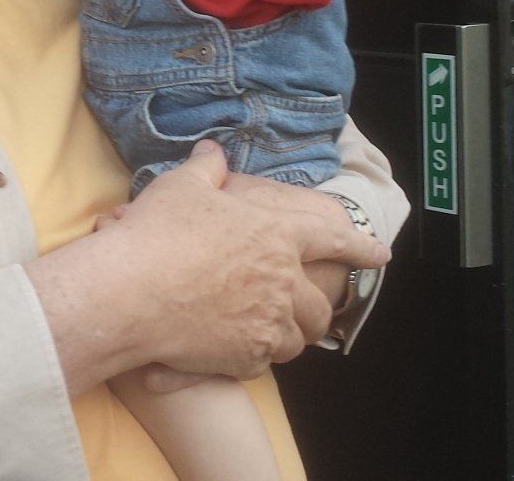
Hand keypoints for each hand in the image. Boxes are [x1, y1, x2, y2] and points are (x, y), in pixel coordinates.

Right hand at [108, 143, 388, 379]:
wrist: (131, 292)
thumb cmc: (159, 233)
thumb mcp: (182, 187)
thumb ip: (206, 168)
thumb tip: (211, 151)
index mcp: (277, 234)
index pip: (333, 238)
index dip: (360, 245)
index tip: (381, 255)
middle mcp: (283, 281)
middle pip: (318, 304)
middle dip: (318, 309)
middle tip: (308, 312)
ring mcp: (268, 323)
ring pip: (297, 338)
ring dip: (289, 335)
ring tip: (270, 332)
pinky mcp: (247, 357)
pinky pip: (264, 363)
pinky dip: (254, 357)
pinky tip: (233, 351)